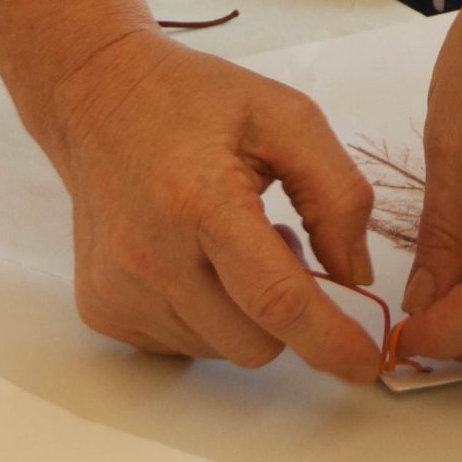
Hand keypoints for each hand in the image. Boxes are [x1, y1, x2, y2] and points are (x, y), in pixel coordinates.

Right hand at [29, 26, 385, 383]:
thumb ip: (338, 194)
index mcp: (202, 201)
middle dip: (287, 313)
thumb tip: (356, 277)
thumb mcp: (287, 118)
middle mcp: (151, 256)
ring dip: (243, 311)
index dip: (329, 341)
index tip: (366, 365)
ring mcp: (119, 289)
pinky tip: (192, 258)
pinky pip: (181, 344)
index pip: (276, 299)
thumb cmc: (194, 100)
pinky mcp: (101, 308)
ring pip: (220, 349)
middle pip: (254, 343)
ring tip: (226, 241)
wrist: (96, 97)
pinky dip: (205, 315)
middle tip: (274, 241)